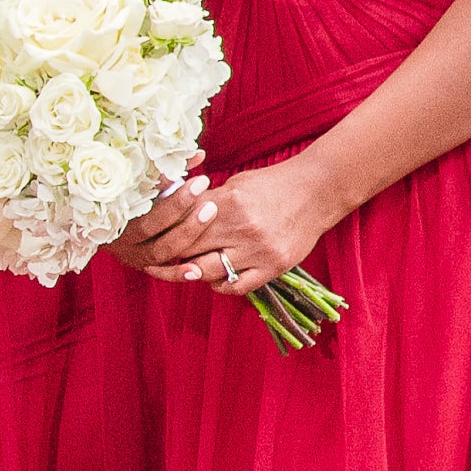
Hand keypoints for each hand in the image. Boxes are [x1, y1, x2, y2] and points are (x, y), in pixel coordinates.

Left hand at [111, 163, 337, 301]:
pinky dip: (220, 286)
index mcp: (227, 203)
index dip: (163, 232)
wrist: (318, 190)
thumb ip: (204, 199)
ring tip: (184, 269)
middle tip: (158, 259)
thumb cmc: (271, 184)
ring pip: (207, 272)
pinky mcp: (274, 266)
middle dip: (170, 255)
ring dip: (191, 272)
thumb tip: (170, 207)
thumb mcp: (234, 184)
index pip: (181, 224)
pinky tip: (214, 279)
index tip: (151, 238)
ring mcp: (258, 250)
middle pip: (188, 250)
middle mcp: (241, 228)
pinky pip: (237, 286)